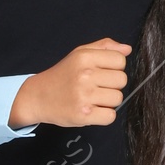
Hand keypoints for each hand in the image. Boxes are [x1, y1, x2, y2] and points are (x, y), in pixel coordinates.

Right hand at [10, 38, 130, 127]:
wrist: (37, 96)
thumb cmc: (62, 75)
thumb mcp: (79, 54)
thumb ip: (104, 47)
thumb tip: (127, 49)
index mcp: (85, 57)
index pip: (120, 60)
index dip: (114, 67)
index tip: (102, 72)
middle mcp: (84, 75)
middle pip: (122, 80)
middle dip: (112, 85)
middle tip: (96, 87)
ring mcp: (83, 96)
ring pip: (118, 98)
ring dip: (108, 101)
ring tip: (93, 98)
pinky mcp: (83, 115)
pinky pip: (110, 116)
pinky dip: (103, 116)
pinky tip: (92, 110)